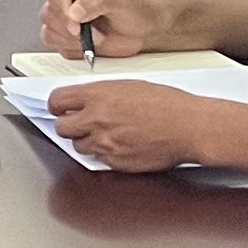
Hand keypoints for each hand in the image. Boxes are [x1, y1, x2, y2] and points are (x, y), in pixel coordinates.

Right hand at [42, 0, 163, 60]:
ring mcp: (65, 20)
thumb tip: (74, 11)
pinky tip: (90, 46)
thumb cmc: (134, 9)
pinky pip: (58, 47)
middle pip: (49, 15)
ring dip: (72, 41)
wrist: (144, 29)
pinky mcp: (67, 38)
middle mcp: (67, 0)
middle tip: (92, 34)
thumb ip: (96, 1)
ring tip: (95, 38)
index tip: (77, 25)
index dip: (62, 11)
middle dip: (70, 29)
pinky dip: (73, 50)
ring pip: (50, 32)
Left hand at [43, 77, 225, 173]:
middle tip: (79, 124)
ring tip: (107, 134)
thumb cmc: (168, 104)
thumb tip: (85, 100)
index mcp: (98, 95)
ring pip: (78, 146)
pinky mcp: (115, 162)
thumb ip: (102, 94)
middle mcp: (97, 119)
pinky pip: (99, 159)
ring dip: (87, 141)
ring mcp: (105, 143)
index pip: (57, 101)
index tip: (60, 108)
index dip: (57, 106)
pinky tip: (122, 144)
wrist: (190, 127)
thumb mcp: (130, 86)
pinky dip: (106, 154)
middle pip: (61, 127)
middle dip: (68, 125)